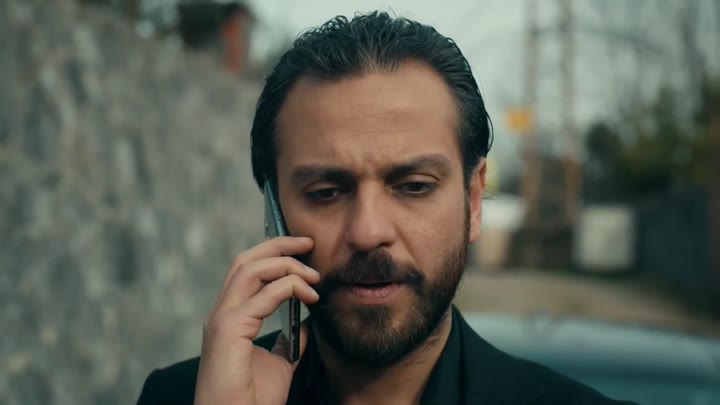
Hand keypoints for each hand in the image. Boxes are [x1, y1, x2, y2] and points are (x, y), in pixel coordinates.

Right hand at [194, 236, 319, 404]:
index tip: (304, 250)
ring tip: (313, 276)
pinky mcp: (228, 331)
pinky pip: (262, 295)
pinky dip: (288, 287)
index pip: (247, 271)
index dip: (274, 254)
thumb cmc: (253, 400)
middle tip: (308, 243)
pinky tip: (308, 296)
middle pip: (245, 261)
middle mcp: (221, 314)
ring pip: (249, 269)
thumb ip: (289, 341)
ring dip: (286, 264)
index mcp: (229, 318)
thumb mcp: (279, 364)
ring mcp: (221, 321)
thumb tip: (305, 324)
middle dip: (278, 245)